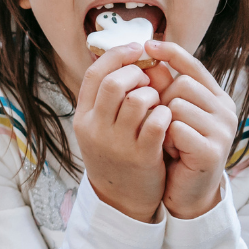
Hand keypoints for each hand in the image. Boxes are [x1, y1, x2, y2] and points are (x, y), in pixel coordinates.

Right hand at [73, 43, 172, 222]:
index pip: (94, 74)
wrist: (120, 199)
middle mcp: (95, 128)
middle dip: (136, 73)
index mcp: (83, 117)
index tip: (136, 49)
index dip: (116, 56)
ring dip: (153, 94)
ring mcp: (117, 143)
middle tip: (147, 79)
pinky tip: (166, 117)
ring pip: (137, 99)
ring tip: (157, 101)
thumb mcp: (99, 127)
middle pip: (113, 83)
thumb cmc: (115, 154)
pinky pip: (157, 122)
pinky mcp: (141, 155)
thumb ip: (106, 100)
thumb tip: (129, 60)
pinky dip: (165, 113)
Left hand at [142, 40, 236, 218]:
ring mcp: (222, 130)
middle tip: (162, 124)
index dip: (172, 53)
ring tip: (167, 139)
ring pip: (177, 105)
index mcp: (215, 97)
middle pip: (181, 84)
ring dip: (162, 122)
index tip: (148, 43)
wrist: (186, 190)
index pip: (194, 66)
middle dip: (162, 101)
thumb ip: (162, 89)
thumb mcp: (169, 114)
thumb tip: (148, 60)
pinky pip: (176, 128)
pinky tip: (171, 151)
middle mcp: (225, 110)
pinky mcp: (213, 150)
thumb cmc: (175, 148)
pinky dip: (166, 139)